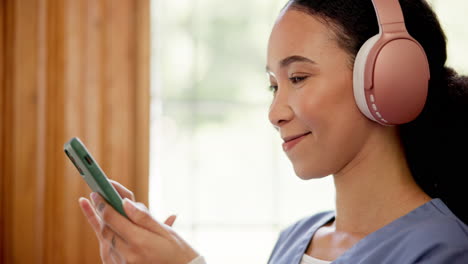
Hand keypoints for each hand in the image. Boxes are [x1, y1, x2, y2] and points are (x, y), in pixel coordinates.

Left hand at [78, 180, 198, 263]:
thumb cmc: (178, 251)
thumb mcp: (165, 232)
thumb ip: (143, 217)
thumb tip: (126, 203)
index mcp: (140, 241)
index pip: (114, 218)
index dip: (103, 204)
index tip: (98, 191)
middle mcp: (129, 254)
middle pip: (106, 229)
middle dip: (100, 211)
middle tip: (96, 195)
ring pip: (106, 240)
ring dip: (101, 223)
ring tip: (96, 207)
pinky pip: (109, 251)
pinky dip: (105, 237)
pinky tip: (104, 226)